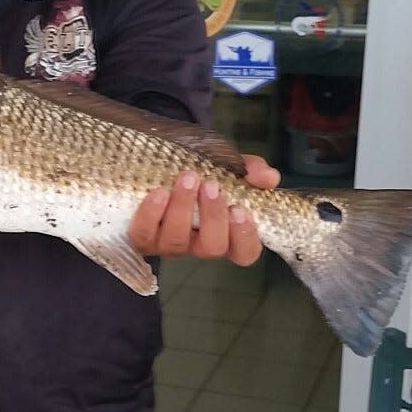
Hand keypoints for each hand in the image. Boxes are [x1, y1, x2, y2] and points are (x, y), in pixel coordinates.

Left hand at [129, 153, 274, 265]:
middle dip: (214, 217)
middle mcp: (197, 243)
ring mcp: (168, 243)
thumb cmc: (197, 168)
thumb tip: (270, 177)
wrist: (155, 159)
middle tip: (212, 186)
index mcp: (224, 232)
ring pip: (177, 241)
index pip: (244, 252)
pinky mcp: (142, 236)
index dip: (245, 237)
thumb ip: (249, 170)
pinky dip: (152, 214)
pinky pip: (145, 235)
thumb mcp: (224, 164)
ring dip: (184, 208)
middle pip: (212, 248)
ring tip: (188, 178)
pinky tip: (160, 192)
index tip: (240, 209)